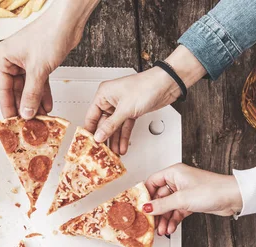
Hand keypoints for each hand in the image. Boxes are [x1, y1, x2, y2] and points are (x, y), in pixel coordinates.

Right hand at [0, 0, 97, 118]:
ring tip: (38, 118)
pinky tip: (46, 106)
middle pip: (15, 89)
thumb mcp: (38, 70)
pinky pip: (38, 83)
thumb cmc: (49, 34)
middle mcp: (12, 59)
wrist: (68, 21)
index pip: (2, 88)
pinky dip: (42, 94)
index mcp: (3, 57)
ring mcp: (25, 61)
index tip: (11, 121)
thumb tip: (25, 112)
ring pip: (28, 88)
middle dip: (23, 106)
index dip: (7, 106)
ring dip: (34, 102)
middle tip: (27, 122)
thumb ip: (31, 94)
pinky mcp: (39, 62)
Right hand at [85, 45, 206, 154]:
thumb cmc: (146, 86)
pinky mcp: (131, 111)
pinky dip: (124, 137)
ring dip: (115, 140)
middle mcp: (111, 100)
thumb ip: (110, 125)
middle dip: (104, 138)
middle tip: (101, 151)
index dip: (90, 130)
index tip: (88, 143)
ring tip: (113, 153)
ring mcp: (121, 106)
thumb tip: (99, 136)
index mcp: (104, 94)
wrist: (167, 84)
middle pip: (103, 123)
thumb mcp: (125, 109)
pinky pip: (124, 127)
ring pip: (114, 127)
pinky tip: (122, 146)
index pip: (91, 116)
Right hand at [142, 163, 242, 235]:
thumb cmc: (212, 189)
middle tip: (150, 222)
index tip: (139, 206)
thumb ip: (161, 205)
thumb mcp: (181, 199)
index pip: (152, 182)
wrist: (233, 198)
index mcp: (173, 173)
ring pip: (168, 206)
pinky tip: (171, 227)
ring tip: (162, 229)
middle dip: (155, 212)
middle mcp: (177, 181)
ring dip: (164, 219)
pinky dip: (173, 220)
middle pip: (159, 197)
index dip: (145, 194)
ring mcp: (184, 192)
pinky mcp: (190, 202)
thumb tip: (146, 207)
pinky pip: (176, 211)